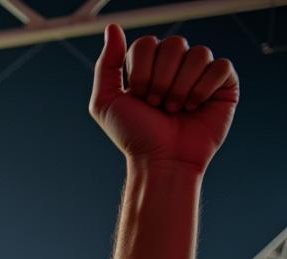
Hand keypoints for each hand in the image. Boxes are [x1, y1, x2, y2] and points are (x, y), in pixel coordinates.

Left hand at [89, 24, 238, 172]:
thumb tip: (113, 27)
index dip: (141, 71)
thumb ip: (106, 65)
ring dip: (181, 87)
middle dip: (161, 80)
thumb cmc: (134, 136)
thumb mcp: (106, 103)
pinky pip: (221, 66)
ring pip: (198, 53)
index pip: (146, 43)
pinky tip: (195, 108)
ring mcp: (199, 73)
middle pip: (173, 43)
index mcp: (148, 66)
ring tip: (174, 110)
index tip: (138, 97)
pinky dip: (204, 89)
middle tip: (157, 105)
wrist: (161, 161)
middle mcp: (175, 66)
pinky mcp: (223, 84)